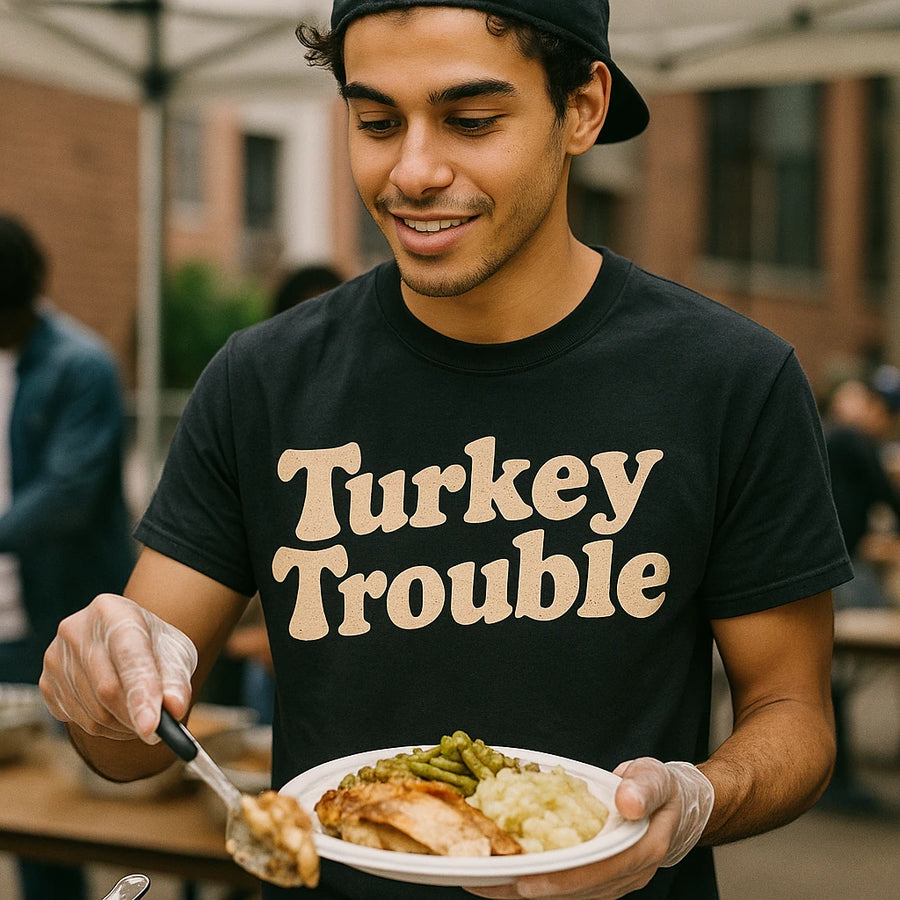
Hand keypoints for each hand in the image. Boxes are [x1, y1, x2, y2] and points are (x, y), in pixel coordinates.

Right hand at [40, 593, 197, 743]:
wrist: (123, 637)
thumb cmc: (153, 644)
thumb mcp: (175, 653)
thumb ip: (177, 681)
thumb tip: (174, 709)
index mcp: (115, 612)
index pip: (129, 657)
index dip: (140, 694)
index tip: (152, 727)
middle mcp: (78, 629)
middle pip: (107, 689)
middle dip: (136, 717)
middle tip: (158, 731)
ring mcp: (56, 656)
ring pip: (92, 712)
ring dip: (122, 726)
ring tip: (140, 715)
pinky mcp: (46, 681)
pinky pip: (76, 721)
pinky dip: (104, 728)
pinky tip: (116, 711)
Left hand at [466, 757, 713, 898]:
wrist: (667, 802)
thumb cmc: (658, 787)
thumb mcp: (656, 777)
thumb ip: (643, 788)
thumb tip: (627, 802)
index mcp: (640, 852)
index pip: (597, 873)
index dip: (561, 880)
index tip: (525, 882)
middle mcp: (623, 874)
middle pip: (571, 891)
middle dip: (526, 888)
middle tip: (485, 881)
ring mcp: (608, 879)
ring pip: (561, 892)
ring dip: (520, 888)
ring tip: (480, 879)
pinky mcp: (593, 875)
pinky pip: (558, 882)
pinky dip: (529, 876)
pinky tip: (498, 870)